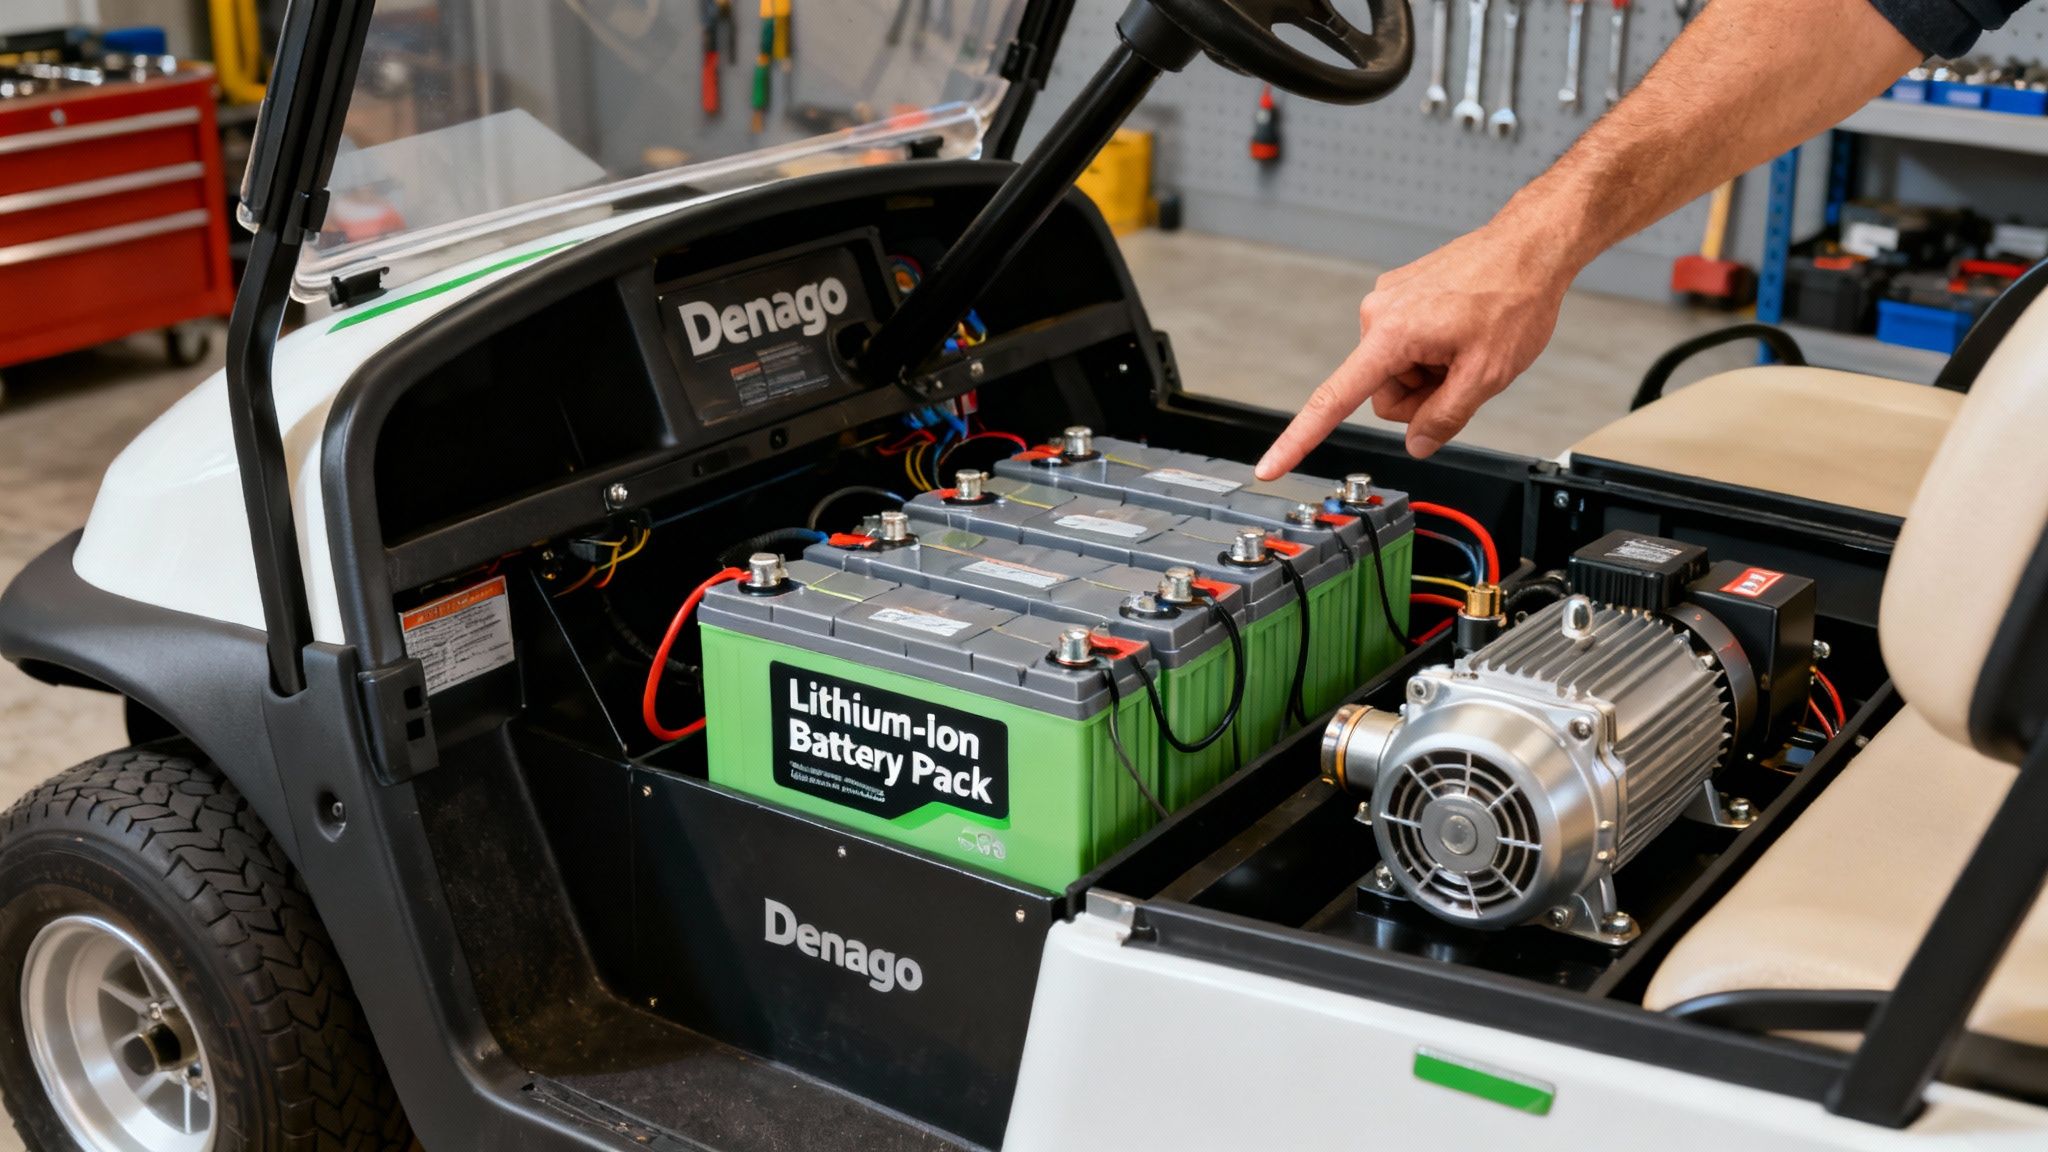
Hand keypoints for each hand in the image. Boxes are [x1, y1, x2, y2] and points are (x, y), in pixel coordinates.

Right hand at [1255, 223, 1573, 477]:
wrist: (1529, 246)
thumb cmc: (1512, 297)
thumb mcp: (1487, 374)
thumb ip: (1444, 418)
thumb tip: (1417, 444)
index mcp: (1391, 334)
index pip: (1333, 400)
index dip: (1299, 439)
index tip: (1270, 466)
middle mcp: (1377, 314)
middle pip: (1383, 394)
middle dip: (1421, 396)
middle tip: (1463, 373)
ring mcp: (1387, 302)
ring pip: (1396, 372)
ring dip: (1430, 373)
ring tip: (1465, 346)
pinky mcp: (1400, 297)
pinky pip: (1406, 346)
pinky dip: (1432, 351)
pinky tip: (1461, 331)